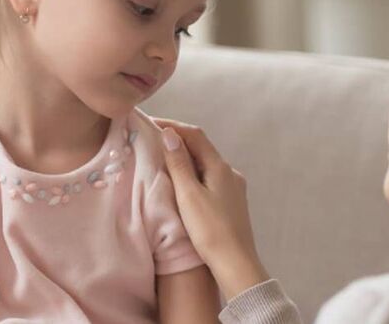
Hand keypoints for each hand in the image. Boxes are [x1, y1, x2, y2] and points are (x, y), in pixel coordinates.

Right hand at [153, 118, 269, 298]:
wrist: (236, 264)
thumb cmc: (210, 230)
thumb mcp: (189, 194)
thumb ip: (179, 163)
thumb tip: (170, 134)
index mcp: (220, 167)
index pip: (195, 135)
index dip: (173, 126)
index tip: (152, 123)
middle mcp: (229, 172)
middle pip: (202, 147)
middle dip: (179, 140)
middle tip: (154, 139)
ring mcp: (233, 187)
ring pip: (205, 163)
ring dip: (186, 156)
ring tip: (164, 158)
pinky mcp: (231, 201)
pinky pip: (209, 177)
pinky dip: (194, 172)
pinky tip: (183, 182)